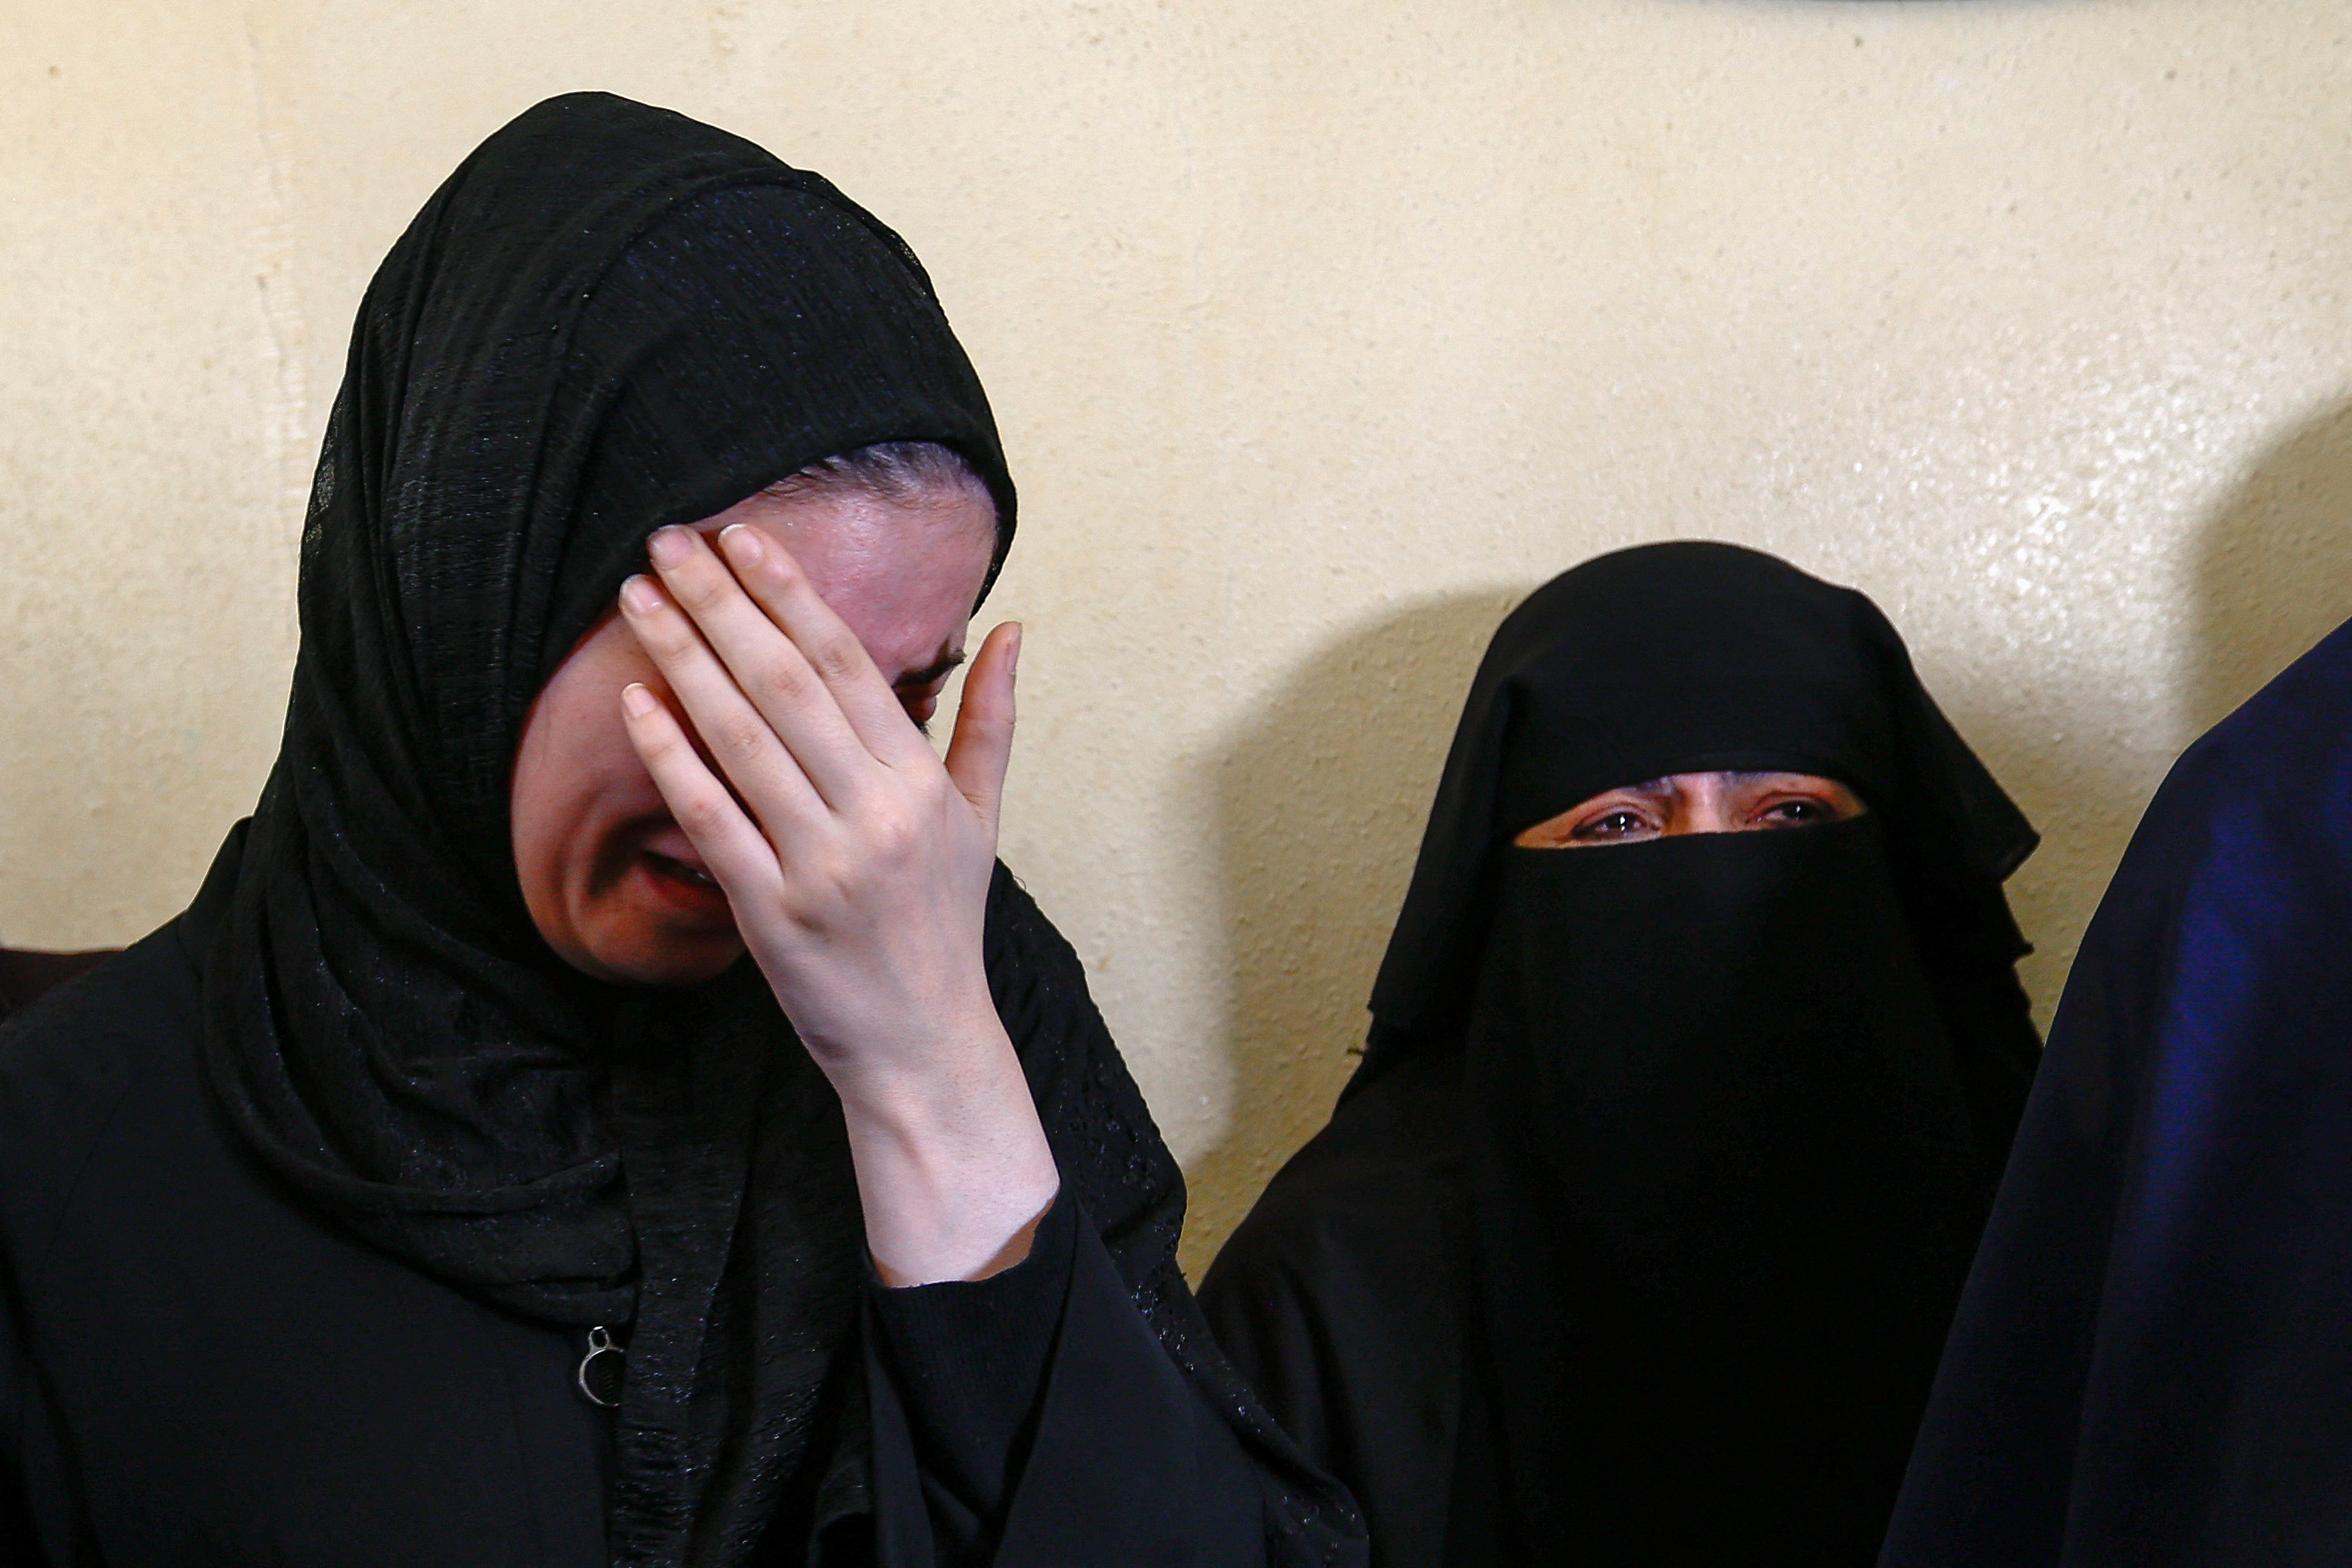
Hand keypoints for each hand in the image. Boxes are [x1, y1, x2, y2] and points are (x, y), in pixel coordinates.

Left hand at [617, 521, 1057, 1283]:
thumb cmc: (945, 926)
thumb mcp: (980, 821)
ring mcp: (823, 862)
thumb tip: (1012, 631)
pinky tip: (636, 703)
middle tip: (669, 541)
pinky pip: (712, 818)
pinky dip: (672, 757)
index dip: (790, 593)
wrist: (924, 1045)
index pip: (850, 663)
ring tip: (638, 597)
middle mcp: (876, 813)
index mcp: (921, 783)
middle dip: (722, 603)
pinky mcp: (773, 912)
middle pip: (786, 682)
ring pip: (741, 737)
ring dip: (683, 658)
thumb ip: (990, 722)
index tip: (742, 537)